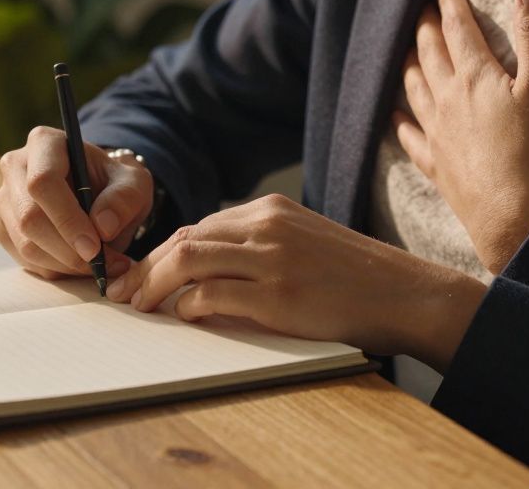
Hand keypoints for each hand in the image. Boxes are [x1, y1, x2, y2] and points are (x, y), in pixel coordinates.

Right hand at [0, 126, 148, 278]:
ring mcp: (5, 199)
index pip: (43, 181)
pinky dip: (56, 270)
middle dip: (68, 250)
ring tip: (99, 266)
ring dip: (65, 265)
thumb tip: (103, 226)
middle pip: (29, 217)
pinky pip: (24, 259)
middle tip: (103, 264)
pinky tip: (80, 265)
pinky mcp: (4, 227)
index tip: (95, 247)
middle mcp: (15, 167)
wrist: (99, 193)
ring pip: (25, 244)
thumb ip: (124, 199)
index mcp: (44, 143)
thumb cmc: (114, 183)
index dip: (67, 218)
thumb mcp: (134, 183)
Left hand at [106, 194, 486, 370]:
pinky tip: (183, 317)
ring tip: (139, 306)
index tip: (138, 274)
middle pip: (183, 239)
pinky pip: (213, 295)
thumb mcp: (301, 242)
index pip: (196, 227)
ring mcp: (272, 259)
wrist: (405, 294)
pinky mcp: (278, 295)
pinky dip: (189, 307)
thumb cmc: (353, 277)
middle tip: (123, 293)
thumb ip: (255, 247)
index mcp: (269, 211)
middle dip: (144, 268)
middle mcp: (265, 227)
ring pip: (188, 260)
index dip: (159, 252)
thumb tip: (200, 273)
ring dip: (154, 285)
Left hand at [394, 0, 528, 273]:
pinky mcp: (434, 161)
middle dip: (424, 26)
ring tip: (405, 50)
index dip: (448, 2)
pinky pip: (409, 134)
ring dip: (408, 63)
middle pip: (428, 53)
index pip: (456, 28)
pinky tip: (394, 115)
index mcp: (474, 76)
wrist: (512, 214)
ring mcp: (435, 131)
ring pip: (412, 87)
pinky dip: (400, 119)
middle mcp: (446, 99)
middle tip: (419, 8)